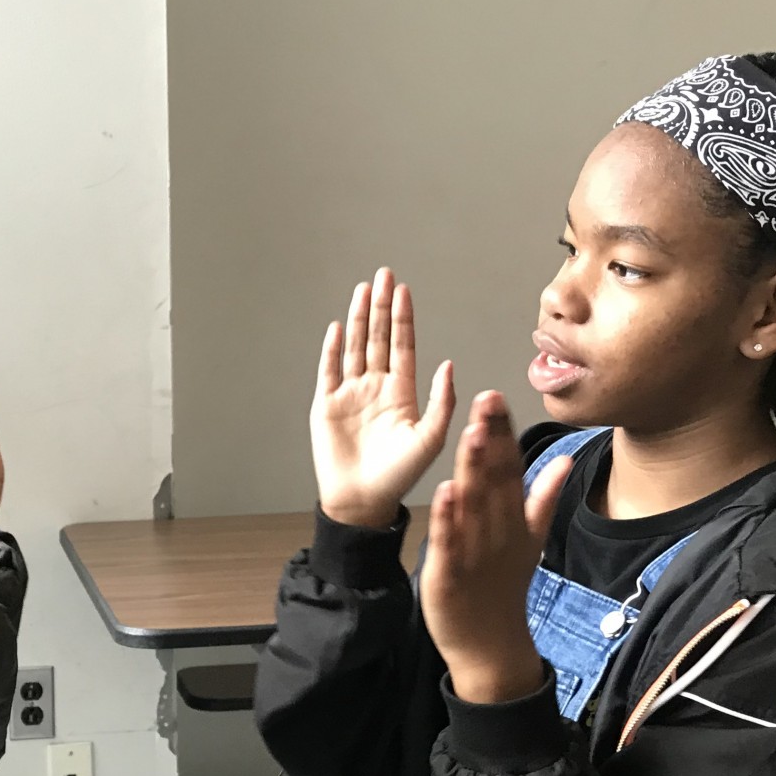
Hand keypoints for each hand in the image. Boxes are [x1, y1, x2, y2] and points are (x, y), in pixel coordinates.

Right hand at [311, 267, 455, 528]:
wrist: (363, 500)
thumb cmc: (399, 476)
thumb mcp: (430, 438)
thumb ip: (442, 402)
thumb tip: (448, 365)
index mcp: (402, 393)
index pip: (403, 346)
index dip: (403, 318)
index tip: (404, 291)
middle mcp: (376, 388)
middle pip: (378, 338)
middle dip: (381, 307)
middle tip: (384, 275)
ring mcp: (350, 394)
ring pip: (355, 347)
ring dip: (358, 319)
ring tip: (363, 291)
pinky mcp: (327, 405)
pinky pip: (329, 370)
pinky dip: (332, 349)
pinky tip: (337, 328)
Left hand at [420, 391, 571, 703]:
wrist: (491, 645)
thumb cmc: (503, 589)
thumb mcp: (530, 541)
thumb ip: (543, 499)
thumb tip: (565, 461)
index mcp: (514, 521)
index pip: (509, 469)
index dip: (502, 433)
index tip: (496, 398)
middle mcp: (498, 532)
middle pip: (494, 479)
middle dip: (489, 439)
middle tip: (485, 399)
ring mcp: (475, 553)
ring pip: (474, 506)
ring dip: (473, 470)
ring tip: (471, 433)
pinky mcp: (450, 575)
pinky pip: (450, 543)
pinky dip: (449, 519)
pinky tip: (445, 491)